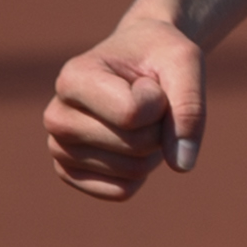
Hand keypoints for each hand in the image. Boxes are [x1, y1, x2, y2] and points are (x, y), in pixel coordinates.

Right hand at [44, 12, 206, 196]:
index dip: (160, 102)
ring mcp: (59, 148)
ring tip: (140, 120)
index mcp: (72, 78)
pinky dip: (140, 172)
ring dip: (153, 150)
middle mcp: (57, 116)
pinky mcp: (70, 173)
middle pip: (135, 146)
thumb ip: (189, 106)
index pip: (133, 114)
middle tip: (148, 103)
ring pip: (132, 171)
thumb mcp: (184, 61)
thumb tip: (181, 164)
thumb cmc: (158, 55)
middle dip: (159, 128)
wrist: (139, 61)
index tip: (149, 82)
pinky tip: (130, 142)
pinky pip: (121, 191)